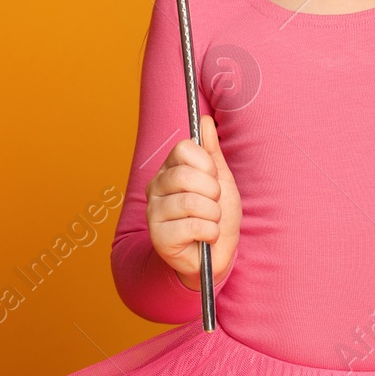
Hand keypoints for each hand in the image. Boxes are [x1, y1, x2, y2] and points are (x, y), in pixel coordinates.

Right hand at [146, 113, 240, 289]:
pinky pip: (193, 226)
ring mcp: (154, 213)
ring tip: (211, 222)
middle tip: (213, 204)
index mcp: (169, 169)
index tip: (213, 179)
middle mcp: (155, 188)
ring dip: (213, 214)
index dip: (206, 164)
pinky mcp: (159, 238)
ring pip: (191, 202)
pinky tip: (206, 237)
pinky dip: (210, 232)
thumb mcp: (221, 180)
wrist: (215, 255)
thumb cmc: (216, 216)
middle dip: (212, 192)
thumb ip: (211, 151)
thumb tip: (205, 120)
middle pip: (185, 174)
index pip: (184, 148)